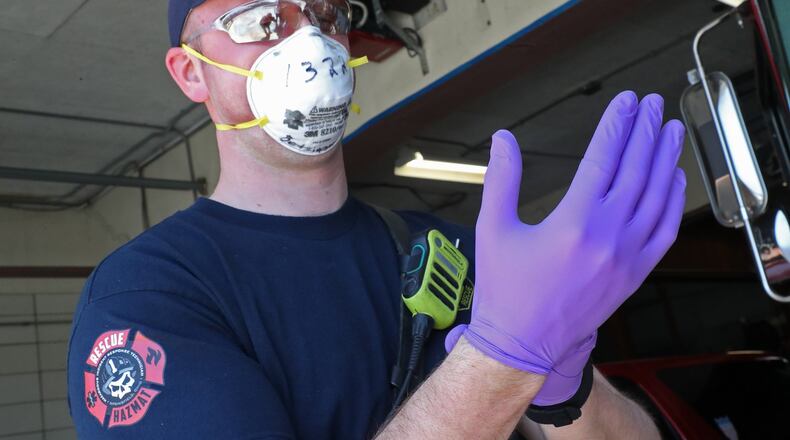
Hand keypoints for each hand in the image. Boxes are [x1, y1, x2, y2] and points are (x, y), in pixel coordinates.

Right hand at [445, 92, 685, 393]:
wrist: (522, 344)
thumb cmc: (505, 290)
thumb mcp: (493, 229)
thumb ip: (502, 179)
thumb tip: (502, 139)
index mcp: (573, 222)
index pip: (603, 159)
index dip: (616, 125)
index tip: (625, 101)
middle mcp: (607, 236)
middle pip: (636, 171)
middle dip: (645, 132)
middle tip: (651, 104)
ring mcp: (626, 257)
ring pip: (656, 198)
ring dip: (665, 159)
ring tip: (669, 129)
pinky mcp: (634, 275)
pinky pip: (664, 232)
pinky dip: (673, 203)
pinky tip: (675, 180)